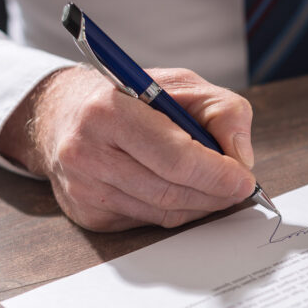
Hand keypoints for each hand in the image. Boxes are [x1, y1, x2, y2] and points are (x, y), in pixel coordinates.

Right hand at [0, 65, 255, 230]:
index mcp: (109, 110)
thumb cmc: (130, 98)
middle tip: (239, 189)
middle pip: (170, 191)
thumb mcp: (181, 85)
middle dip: (215, 194)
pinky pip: (146, 222)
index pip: (175, 156)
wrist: (63, 114)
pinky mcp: (86, 214)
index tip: (244, 178)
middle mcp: (87, 151)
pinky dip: (175, 213)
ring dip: (199, 206)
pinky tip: (182, 195)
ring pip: (161, 213)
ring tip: (217, 191)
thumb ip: (222, 111)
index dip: (216, 173)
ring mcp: (82, 188)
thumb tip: (241, 157)